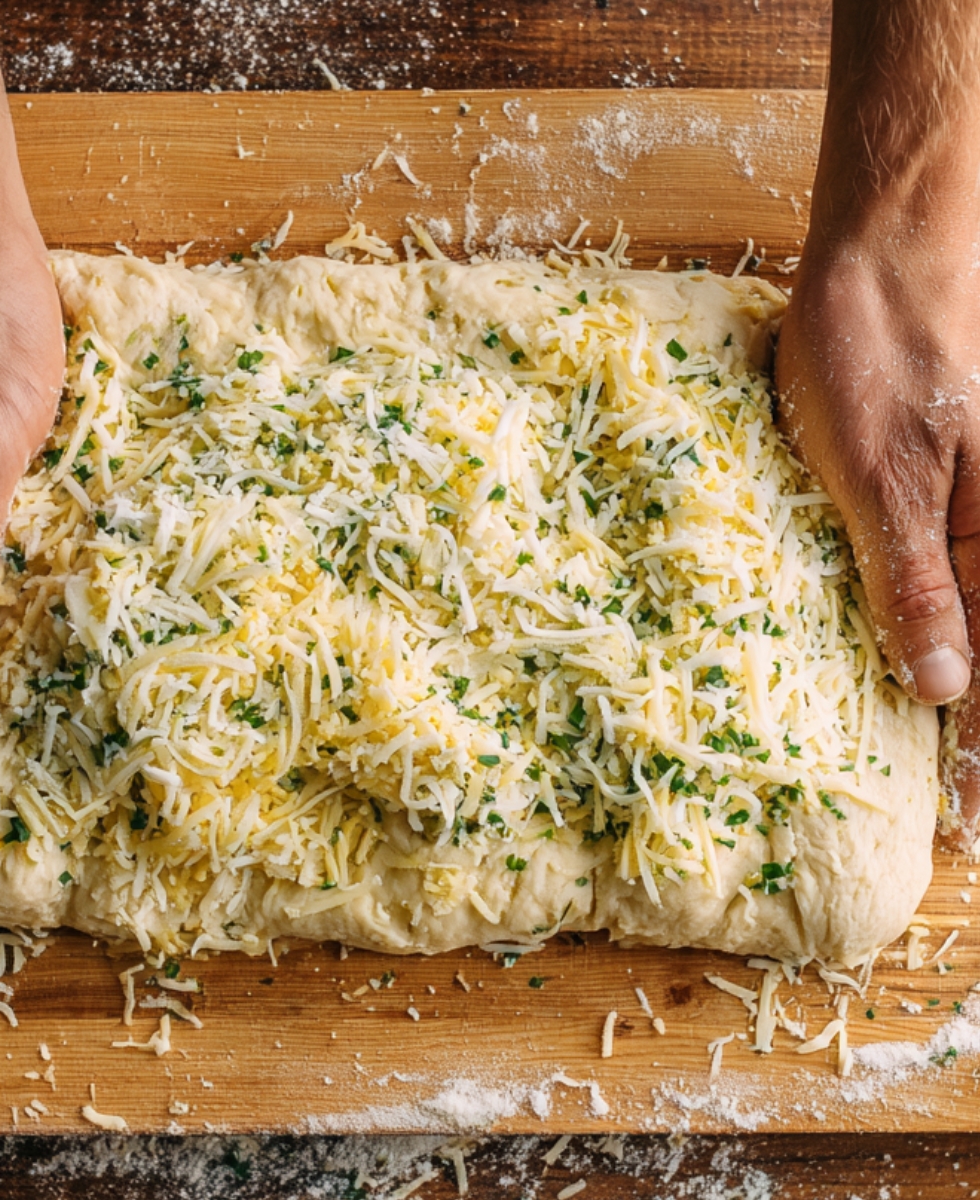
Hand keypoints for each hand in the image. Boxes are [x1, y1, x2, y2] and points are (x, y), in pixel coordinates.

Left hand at [776, 222, 979, 848]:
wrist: (887, 245)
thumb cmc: (881, 348)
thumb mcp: (882, 474)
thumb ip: (915, 581)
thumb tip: (943, 688)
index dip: (978, 745)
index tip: (966, 818)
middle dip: (968, 715)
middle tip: (955, 804)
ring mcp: (973, 503)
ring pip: (969, 608)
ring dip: (952, 669)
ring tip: (937, 753)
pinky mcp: (942, 479)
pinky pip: (947, 562)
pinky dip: (928, 610)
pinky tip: (909, 646)